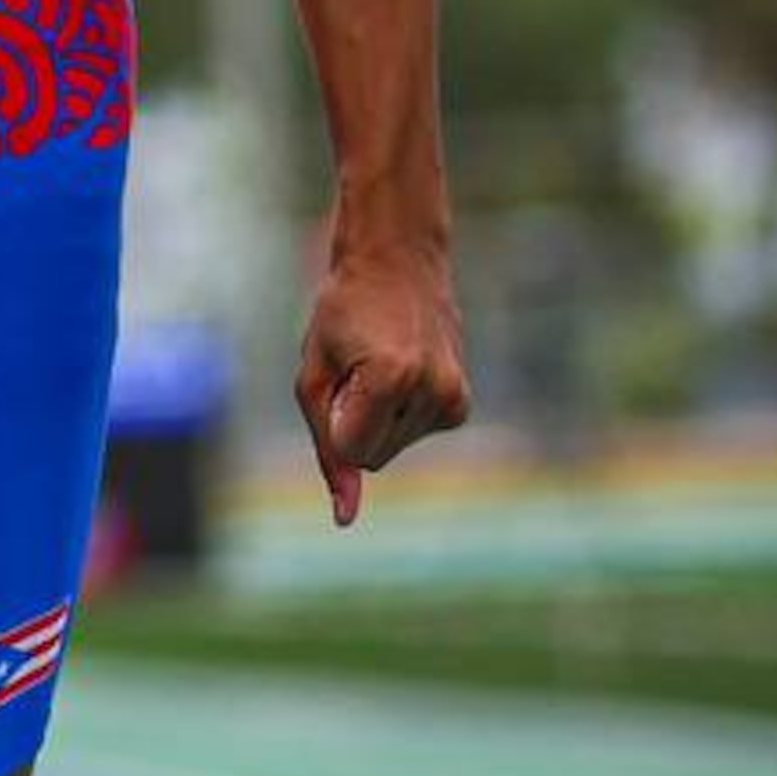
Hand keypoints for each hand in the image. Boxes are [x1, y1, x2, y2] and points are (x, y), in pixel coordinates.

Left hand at [296, 242, 469, 526]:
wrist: (397, 257)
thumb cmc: (343, 310)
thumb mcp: (315, 373)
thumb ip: (327, 447)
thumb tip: (345, 518)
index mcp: (391, 379)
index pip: (350, 450)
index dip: (331, 422)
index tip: (337, 377)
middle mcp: (433, 391)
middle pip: (372, 457)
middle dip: (353, 424)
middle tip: (356, 366)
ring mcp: (454, 398)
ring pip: (392, 449)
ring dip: (376, 416)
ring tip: (379, 361)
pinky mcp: (461, 404)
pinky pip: (412, 436)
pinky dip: (398, 414)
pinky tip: (402, 369)